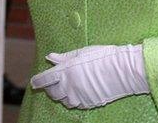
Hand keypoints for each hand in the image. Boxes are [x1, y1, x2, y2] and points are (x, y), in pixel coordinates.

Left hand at [30, 44, 148, 108]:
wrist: (123, 71)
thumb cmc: (102, 57)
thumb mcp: (81, 52)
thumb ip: (64, 57)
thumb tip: (50, 57)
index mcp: (65, 71)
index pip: (45, 79)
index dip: (37, 81)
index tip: (34, 82)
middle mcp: (70, 86)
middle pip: (52, 92)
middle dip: (49, 88)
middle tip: (51, 83)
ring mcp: (79, 96)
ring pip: (63, 100)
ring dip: (61, 95)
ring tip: (65, 87)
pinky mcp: (88, 103)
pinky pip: (75, 104)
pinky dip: (73, 99)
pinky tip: (77, 92)